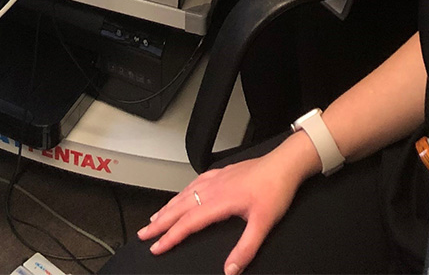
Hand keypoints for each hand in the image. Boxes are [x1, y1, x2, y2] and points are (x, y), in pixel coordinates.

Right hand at [137, 136, 316, 274]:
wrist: (284, 165)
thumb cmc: (275, 190)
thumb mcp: (263, 225)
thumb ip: (245, 249)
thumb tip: (230, 270)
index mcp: (219, 201)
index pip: (188, 223)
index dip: (170, 237)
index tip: (156, 247)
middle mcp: (213, 188)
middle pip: (179, 207)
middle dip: (160, 222)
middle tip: (144, 233)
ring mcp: (216, 179)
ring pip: (184, 194)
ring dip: (168, 207)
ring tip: (155, 218)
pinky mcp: (222, 173)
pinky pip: (194, 183)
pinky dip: (182, 192)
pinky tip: (181, 195)